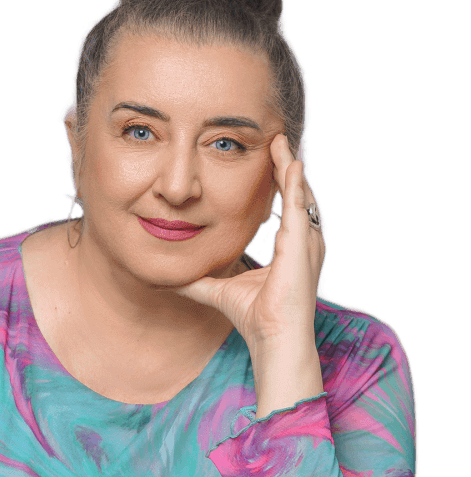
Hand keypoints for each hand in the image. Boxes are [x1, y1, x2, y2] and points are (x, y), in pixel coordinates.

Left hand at [174, 135, 324, 415]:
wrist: (273, 339)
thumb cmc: (255, 319)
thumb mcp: (219, 290)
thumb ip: (199, 281)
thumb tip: (171, 278)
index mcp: (288, 246)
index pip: (283, 205)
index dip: (276, 182)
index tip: (266, 158)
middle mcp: (301, 240)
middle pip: (294, 192)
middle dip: (285, 165)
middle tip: (275, 137)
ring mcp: (304, 242)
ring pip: (298, 193)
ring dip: (289, 165)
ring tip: (280, 140)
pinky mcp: (300, 245)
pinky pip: (297, 206)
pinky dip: (293, 183)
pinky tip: (288, 162)